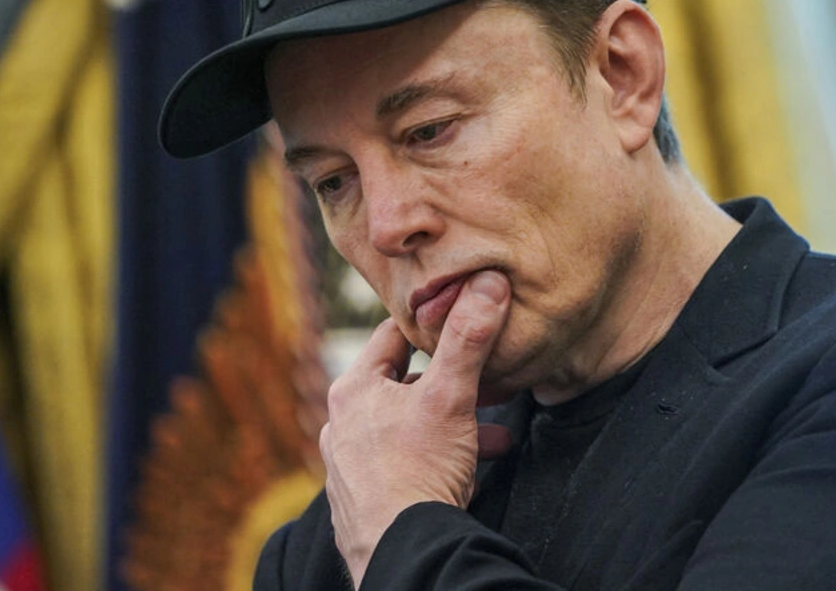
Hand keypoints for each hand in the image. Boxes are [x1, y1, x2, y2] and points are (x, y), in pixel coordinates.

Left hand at [320, 270, 510, 587]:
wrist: (402, 552)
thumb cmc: (417, 471)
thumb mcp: (451, 397)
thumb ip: (469, 339)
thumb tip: (488, 283)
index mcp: (352, 389)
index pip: (392, 335)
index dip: (431, 324)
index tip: (461, 318)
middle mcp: (342, 423)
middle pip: (403, 384)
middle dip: (452, 384)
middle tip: (488, 384)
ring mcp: (349, 464)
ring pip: (407, 426)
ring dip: (451, 424)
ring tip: (494, 433)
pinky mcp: (362, 497)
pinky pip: (403, 463)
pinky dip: (436, 458)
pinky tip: (469, 469)